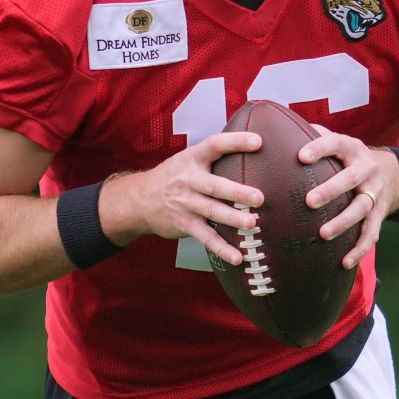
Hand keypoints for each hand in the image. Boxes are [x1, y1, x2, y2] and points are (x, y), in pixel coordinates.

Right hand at [106, 130, 265, 266]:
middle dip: (237, 192)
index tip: (258, 141)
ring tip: (251, 224)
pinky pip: (205, 237)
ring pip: (211, 211)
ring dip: (232, 219)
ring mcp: (185, 203)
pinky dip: (221, 248)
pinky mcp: (184, 223)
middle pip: (214, 186)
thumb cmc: (173, 177)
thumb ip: (213, 157)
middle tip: (259, 198)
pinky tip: (237, 256)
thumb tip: (251, 154)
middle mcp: (188, 180)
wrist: (139, 200)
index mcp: (192, 159)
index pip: (215, 145)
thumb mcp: (187, 160)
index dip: (236, 142)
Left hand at [299, 125, 398, 270]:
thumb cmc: (350, 159)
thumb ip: (316, 136)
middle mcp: (367, 169)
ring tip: (323, 234)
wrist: (391, 173)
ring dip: (343, 222)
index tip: (301, 156)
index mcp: (352, 149)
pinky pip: (371, 234)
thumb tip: (280, 132)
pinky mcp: (379, 214)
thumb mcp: (339, 143)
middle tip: (310, 201)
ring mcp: (375, 193)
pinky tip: (345, 262)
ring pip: (362, 208)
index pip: (336, 143)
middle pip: (351, 179)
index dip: (320, 148)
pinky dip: (360, 249)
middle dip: (331, 190)